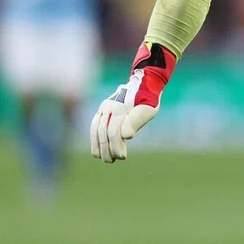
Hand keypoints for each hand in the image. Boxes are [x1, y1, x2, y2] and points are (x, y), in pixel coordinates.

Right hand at [90, 42, 175, 162]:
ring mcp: (104, 107)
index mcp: (121, 106)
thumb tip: (125, 136)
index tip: (122, 156)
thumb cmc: (148, 98)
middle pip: (104, 132)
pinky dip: (94, 139)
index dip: (116, 146)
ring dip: (99, 146)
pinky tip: (97, 151)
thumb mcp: (148, 109)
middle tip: (113, 160)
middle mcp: (109, 106)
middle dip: (108, 149)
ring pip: (96, 130)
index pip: (115, 131)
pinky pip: (94, 126)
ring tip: (106, 159)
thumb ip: (136, 120)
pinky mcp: (102, 110)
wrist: (143, 83)